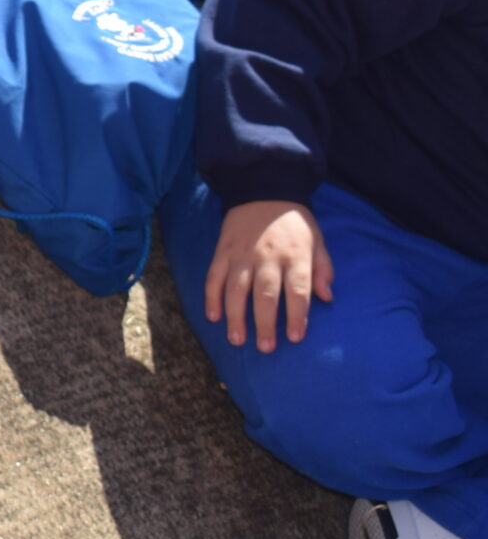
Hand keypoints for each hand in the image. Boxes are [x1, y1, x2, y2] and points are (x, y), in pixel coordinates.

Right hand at [202, 199, 332, 351]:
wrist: (263, 190)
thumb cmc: (294, 223)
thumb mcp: (318, 241)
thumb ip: (324, 269)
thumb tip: (327, 297)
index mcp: (295, 256)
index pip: (298, 291)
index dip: (297, 316)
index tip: (295, 338)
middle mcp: (268, 257)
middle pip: (265, 294)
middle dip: (264, 323)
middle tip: (265, 348)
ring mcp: (242, 254)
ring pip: (236, 289)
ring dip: (235, 315)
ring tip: (237, 339)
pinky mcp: (223, 251)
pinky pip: (214, 276)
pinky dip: (211, 296)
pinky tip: (213, 315)